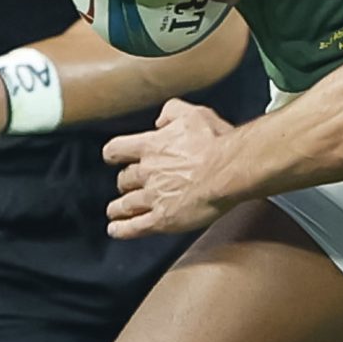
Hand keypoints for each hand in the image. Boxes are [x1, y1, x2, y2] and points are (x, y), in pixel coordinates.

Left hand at [103, 101, 233, 237]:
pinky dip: (122, 229)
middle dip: (124, 183)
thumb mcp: (194, 114)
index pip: (116, 149)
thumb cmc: (216, 142)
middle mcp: (146, 172)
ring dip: (118, 208)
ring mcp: (153, 198)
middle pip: (123, 180)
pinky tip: (114, 230)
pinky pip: (135, 227)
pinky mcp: (163, 219)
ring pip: (125, 205)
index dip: (113, 154)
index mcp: (150, 146)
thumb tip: (159, 121)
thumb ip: (171, 111)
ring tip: (114, 211)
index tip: (113, 157)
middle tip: (127, 186)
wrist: (229, 170)